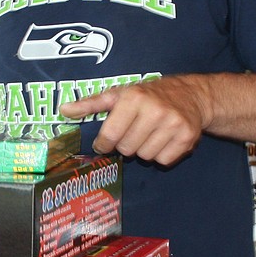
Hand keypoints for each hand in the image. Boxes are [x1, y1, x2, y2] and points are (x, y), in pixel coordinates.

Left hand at [59, 76, 209, 165]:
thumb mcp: (120, 94)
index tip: (106, 142)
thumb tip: (64, 110)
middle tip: (134, 132)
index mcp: (134, 98)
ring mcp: (173, 124)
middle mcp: (154, 110)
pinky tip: (164, 140)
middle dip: (126, 144)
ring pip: (145, 157)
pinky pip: (163, 161)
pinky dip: (161, 155)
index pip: (109, 136)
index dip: (104, 144)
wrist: (192, 95)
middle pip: (126, 149)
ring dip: (144, 150)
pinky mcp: (187, 137)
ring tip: (151, 134)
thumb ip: (91, 104)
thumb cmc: (149, 95)